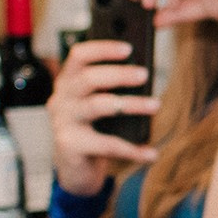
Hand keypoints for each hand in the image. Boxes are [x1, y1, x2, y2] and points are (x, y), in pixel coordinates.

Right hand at [51, 38, 158, 195]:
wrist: (75, 169)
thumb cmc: (93, 130)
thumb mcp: (99, 105)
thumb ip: (112, 89)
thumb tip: (143, 74)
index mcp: (68, 82)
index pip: (79, 56)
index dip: (102, 49)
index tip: (129, 48)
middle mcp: (61, 99)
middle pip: (88, 78)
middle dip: (119, 74)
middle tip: (145, 74)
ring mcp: (63, 122)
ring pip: (99, 106)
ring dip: (131, 104)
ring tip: (156, 105)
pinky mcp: (70, 145)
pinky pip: (106, 144)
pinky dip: (132, 149)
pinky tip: (151, 152)